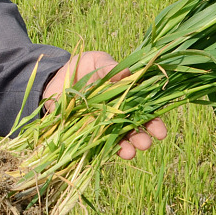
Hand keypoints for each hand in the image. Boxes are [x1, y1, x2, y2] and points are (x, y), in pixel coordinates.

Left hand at [42, 51, 166, 160]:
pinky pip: (96, 143)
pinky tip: (108, 153)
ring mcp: (101, 124)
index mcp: (125, 96)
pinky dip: (102, 149)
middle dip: (141, 138)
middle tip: (145, 144)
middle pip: (133, 129)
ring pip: (117, 139)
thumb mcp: (96, 61)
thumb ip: (109, 67)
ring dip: (125, 147)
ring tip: (130, 153)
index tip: (161, 132)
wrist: (55, 78)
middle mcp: (117, 114)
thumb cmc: (82, 67)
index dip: (154, 122)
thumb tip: (127, 73)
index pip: (144, 111)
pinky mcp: (85, 131)